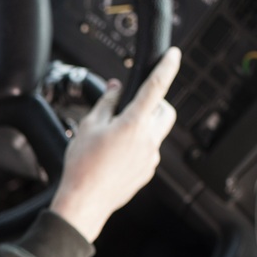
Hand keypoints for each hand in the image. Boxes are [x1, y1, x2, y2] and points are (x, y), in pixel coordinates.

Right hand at [50, 47, 180, 241]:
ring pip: (157, 132)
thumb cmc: (83, 166)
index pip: (156, 87)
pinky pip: (149, 151)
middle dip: (157, 103)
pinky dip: (138, 146)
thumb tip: (115, 88)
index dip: (167, 67)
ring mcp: (151, 157)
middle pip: (166, 111)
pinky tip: (116, 155)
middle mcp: (148, 139)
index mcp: (133, 123)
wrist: (85, 200)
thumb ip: (106, 102)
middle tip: (136, 106)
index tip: (174, 55)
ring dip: (144, 126)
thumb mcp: (88, 126)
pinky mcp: (148, 171)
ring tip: (117, 136)